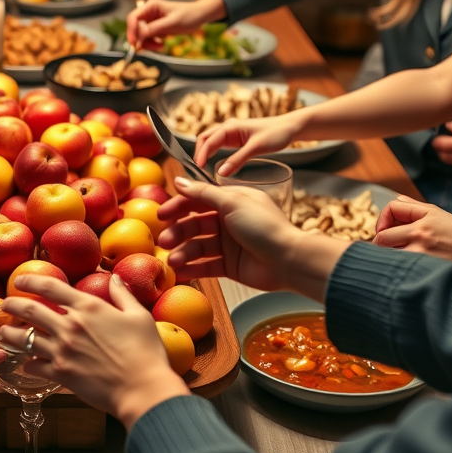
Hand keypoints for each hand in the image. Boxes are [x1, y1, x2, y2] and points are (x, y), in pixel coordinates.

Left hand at [0, 274, 189, 428]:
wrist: (142, 388)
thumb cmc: (146, 352)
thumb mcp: (139, 316)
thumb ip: (123, 295)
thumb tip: (115, 278)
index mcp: (89, 307)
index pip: (51, 287)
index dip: (31, 280)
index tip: (20, 280)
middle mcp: (70, 326)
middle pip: (31, 310)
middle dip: (13, 304)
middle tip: (5, 304)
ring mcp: (62, 350)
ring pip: (25, 338)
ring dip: (10, 334)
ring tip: (3, 333)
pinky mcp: (60, 374)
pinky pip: (34, 366)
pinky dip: (27, 364)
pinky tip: (26, 364)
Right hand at [125, 0, 226, 46]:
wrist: (198, 16)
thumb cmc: (188, 15)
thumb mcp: (172, 23)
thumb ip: (155, 28)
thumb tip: (140, 36)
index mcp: (151, 5)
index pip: (133, 17)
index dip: (131, 31)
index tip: (134, 43)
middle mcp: (149, 11)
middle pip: (135, 27)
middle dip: (140, 39)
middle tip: (146, 49)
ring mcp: (151, 20)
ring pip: (140, 35)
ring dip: (147, 43)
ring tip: (159, 46)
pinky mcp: (155, 27)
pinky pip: (147, 37)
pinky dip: (151, 43)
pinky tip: (160, 44)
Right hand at [157, 177, 306, 289]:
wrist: (289, 260)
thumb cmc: (264, 226)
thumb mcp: (233, 203)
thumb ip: (203, 193)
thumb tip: (178, 180)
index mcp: (231, 202)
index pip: (198, 200)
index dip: (178, 206)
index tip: (161, 214)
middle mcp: (228, 221)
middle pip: (195, 224)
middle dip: (178, 232)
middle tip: (164, 241)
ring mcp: (228, 244)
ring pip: (198, 246)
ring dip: (183, 252)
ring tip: (173, 261)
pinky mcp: (229, 266)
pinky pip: (206, 265)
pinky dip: (192, 268)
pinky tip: (179, 272)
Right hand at [194, 116, 303, 173]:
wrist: (289, 128)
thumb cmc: (276, 134)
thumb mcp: (256, 148)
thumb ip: (238, 160)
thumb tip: (221, 173)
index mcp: (230, 126)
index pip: (208, 141)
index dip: (201, 155)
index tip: (198, 169)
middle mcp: (228, 128)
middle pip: (204, 139)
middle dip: (199, 153)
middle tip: (197, 170)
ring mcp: (231, 133)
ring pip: (210, 142)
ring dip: (204, 153)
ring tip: (201, 169)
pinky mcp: (236, 139)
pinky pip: (218, 145)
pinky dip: (212, 153)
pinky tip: (212, 164)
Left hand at [373, 195, 451, 262]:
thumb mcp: (439, 214)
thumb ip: (414, 207)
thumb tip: (395, 199)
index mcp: (425, 217)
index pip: (390, 208)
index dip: (383, 218)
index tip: (386, 228)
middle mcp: (421, 234)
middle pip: (382, 237)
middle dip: (380, 241)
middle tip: (387, 245)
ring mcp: (421, 253)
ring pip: (387, 255)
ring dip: (387, 255)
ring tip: (397, 255)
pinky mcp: (424, 269)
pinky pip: (398, 267)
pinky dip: (396, 266)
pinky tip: (404, 266)